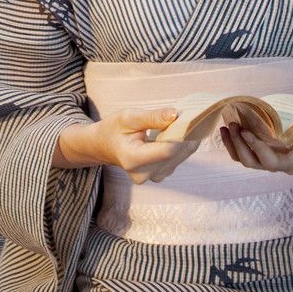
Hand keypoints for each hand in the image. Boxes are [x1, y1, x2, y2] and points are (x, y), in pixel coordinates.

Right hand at [54, 107, 200, 183]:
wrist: (105, 146)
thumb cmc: (114, 129)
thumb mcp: (128, 117)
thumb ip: (152, 117)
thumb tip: (175, 114)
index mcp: (133, 159)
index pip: (167, 150)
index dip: (180, 133)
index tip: (188, 116)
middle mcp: (144, 174)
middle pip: (176, 154)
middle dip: (184, 134)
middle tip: (186, 114)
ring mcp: (153, 177)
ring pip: (180, 156)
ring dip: (184, 139)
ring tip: (178, 122)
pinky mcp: (160, 175)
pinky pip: (178, 158)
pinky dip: (180, 145)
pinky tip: (175, 133)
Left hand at [220, 94, 292, 172]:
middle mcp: (292, 163)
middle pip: (272, 163)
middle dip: (257, 147)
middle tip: (246, 129)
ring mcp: (275, 163)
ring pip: (253, 162)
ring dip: (240, 145)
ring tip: (231, 125)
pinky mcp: (262, 159)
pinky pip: (243, 158)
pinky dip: (232, 146)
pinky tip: (224, 129)